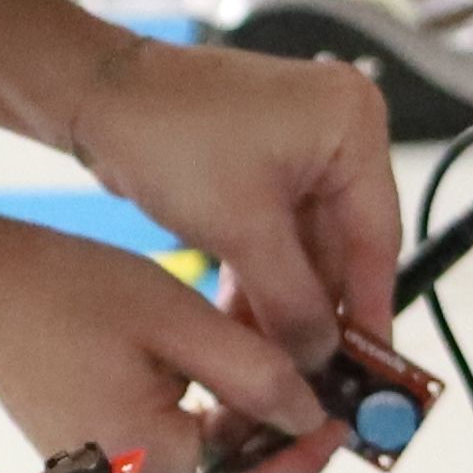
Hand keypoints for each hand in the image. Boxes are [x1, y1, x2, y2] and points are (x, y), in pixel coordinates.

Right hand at [0, 204, 340, 472]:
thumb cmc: (73, 293)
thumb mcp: (180, 320)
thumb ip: (254, 373)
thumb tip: (311, 412)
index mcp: (150, 470)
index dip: (307, 459)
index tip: (345, 417)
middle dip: (283, 455)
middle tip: (324, 404)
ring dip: (250, 444)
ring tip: (288, 386)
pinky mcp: (98, 466)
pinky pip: (173, 465)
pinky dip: (212, 435)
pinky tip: (235, 386)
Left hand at [61, 29, 404, 362]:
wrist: (95, 96)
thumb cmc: (170, 135)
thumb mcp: (242, 230)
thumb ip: (293, 302)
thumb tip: (321, 359)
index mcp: (352, 125)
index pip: (377, 236)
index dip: (370, 309)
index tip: (371, 368)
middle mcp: (336, 131)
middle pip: (343, 246)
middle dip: (319, 312)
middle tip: (316, 376)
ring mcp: (299, 148)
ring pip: (306, 248)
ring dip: (286, 304)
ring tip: (274, 365)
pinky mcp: (262, 166)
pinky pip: (276, 236)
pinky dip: (262, 280)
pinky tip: (247, 331)